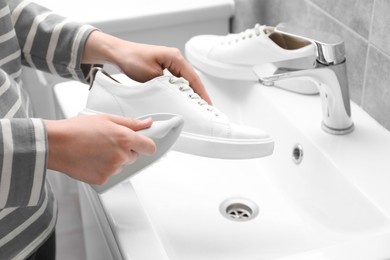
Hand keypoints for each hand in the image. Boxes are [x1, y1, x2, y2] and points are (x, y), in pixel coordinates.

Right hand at [45, 114, 155, 184]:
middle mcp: (121, 155)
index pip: (150, 147)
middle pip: (134, 157)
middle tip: (109, 143)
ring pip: (122, 166)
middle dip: (126, 151)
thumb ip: (131, 123)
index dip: (146, 145)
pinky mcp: (103, 179)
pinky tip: (92, 159)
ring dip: (115, 160)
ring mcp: (112, 169)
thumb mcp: (106, 119)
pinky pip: (110, 175)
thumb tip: (147, 123)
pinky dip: (104, 169)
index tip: (142, 143)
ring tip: (96, 150)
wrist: (55, 145)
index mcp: (125, 138)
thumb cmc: (76, 129)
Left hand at [82, 31, 211, 103]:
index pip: (192, 77)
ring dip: (189, 93)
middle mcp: (175, 59)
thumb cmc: (132, 59)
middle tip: (203, 108)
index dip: (201, 92)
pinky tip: (182, 99)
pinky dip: (180, 90)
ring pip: (184, 81)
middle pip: (191, 79)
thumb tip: (177, 95)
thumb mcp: (151, 75)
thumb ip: (166, 85)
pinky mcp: (164, 69)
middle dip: (198, 94)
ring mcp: (170, 63)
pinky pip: (176, 81)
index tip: (206, 103)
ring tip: (195, 106)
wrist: (119, 54)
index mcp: (175, 57)